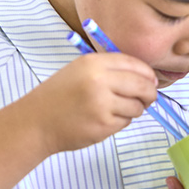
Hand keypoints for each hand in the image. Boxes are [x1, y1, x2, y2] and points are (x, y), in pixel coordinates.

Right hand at [28, 52, 158, 153]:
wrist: (37, 122)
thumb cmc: (59, 96)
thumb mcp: (80, 70)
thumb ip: (109, 69)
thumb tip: (147, 78)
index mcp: (93, 63)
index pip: (134, 64)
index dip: (147, 74)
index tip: (151, 81)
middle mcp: (99, 81)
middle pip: (142, 85)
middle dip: (149, 93)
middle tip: (147, 98)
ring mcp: (102, 104)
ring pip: (137, 106)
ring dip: (134, 109)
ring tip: (116, 109)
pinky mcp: (104, 124)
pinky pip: (126, 121)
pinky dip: (121, 121)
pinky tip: (104, 119)